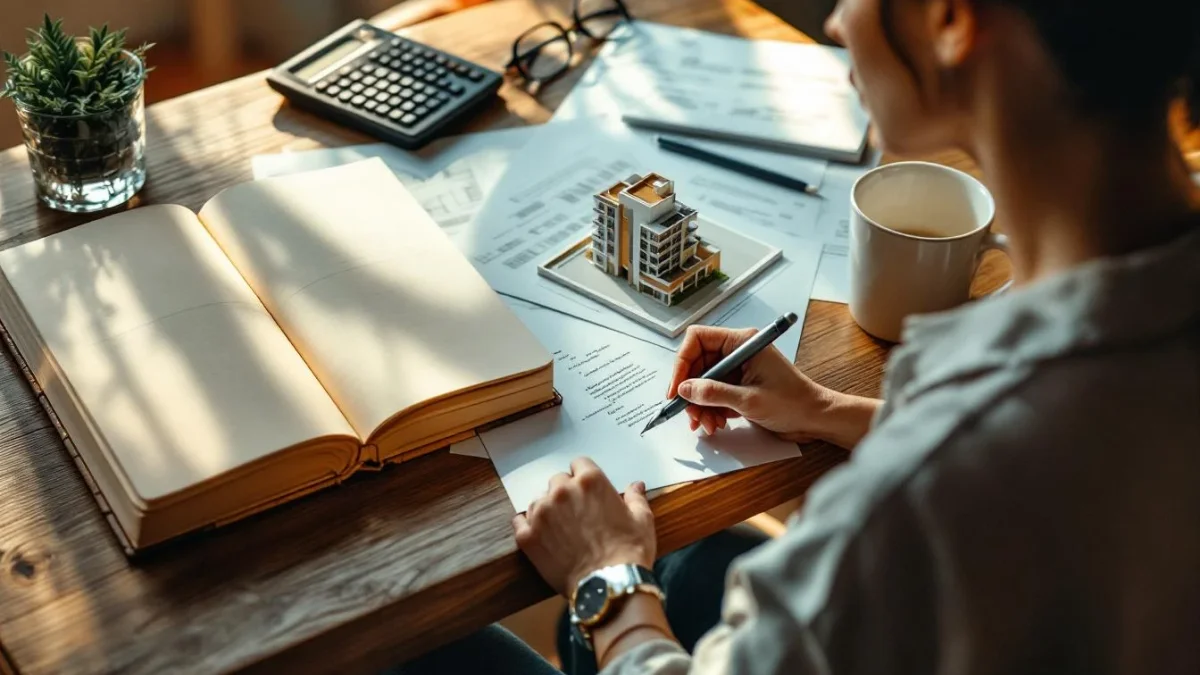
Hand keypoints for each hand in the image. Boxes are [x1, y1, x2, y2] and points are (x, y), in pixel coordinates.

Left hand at [513, 458, 655, 595]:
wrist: (609, 586)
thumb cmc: (629, 552)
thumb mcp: (642, 520)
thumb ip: (635, 497)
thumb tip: (635, 485)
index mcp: (590, 481)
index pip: (579, 463)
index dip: (584, 477)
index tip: (587, 490)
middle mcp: (562, 491)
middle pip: (557, 481)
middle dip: (566, 493)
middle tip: (576, 513)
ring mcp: (541, 513)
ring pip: (538, 500)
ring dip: (548, 509)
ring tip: (560, 530)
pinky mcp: (528, 536)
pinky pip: (519, 521)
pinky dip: (527, 526)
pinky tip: (539, 535)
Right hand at [668, 325, 878, 447]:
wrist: (815, 419)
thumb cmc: (793, 403)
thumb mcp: (749, 399)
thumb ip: (714, 393)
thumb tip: (685, 389)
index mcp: (742, 342)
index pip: (698, 339)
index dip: (682, 362)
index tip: (677, 388)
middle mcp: (738, 352)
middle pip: (698, 364)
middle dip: (691, 391)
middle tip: (689, 413)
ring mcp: (738, 369)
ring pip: (704, 382)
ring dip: (700, 405)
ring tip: (706, 424)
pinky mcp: (739, 386)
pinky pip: (714, 394)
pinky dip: (710, 410)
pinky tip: (715, 423)